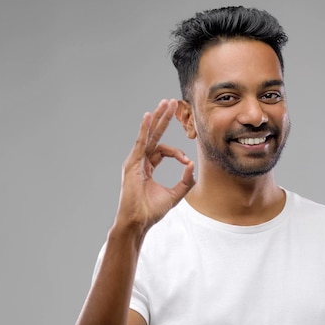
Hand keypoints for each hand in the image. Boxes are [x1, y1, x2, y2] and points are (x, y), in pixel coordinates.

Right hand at [114, 99, 194, 243]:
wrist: (138, 222)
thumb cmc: (151, 211)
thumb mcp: (175, 195)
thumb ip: (186, 181)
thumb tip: (192, 165)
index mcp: (148, 166)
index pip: (163, 150)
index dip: (177, 153)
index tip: (185, 161)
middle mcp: (140, 161)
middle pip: (154, 135)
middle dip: (164, 119)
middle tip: (171, 102)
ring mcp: (135, 161)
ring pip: (149, 135)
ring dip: (158, 118)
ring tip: (165, 103)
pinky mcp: (132, 164)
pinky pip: (141, 142)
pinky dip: (145, 129)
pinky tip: (150, 116)